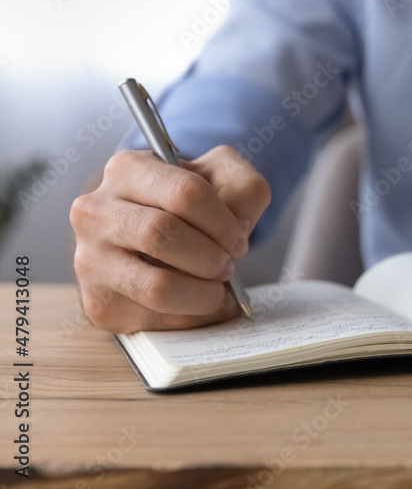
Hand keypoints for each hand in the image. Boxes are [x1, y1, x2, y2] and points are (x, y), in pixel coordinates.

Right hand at [70, 145, 270, 331]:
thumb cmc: (191, 203)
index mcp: (128, 169)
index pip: (185, 193)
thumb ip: (244, 187)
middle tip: (228, 266)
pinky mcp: (98, 303)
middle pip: (162, 235)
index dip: (223, 223)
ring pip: (156, 286)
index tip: (238, 241)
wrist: (158, 233)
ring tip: (216, 288)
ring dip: (202, 293)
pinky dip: (190, 317)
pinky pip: (153, 319)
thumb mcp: (224, 176)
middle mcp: (95, 212)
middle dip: (211, 258)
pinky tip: (199, 303)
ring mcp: (90, 260)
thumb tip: (238, 226)